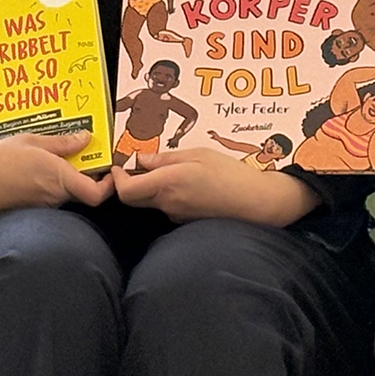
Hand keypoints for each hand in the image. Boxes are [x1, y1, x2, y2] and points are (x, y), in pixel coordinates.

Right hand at [0, 131, 113, 218]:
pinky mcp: (31, 211)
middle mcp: (53, 196)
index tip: (108, 170)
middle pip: (82, 191)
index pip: (96, 194)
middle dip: (85, 174)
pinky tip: (36, 170)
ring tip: (53, 157)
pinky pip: (49, 198)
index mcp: (57, 177)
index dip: (108, 186)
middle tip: (81, 154)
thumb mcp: (30, 140)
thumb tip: (85, 138)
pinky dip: (49, 185)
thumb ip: (61, 142)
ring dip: (65, 178)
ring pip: (65, 193)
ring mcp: (42, 206)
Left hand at [114, 146, 319, 226]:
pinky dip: (168, 194)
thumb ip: (166, 158)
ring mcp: (176, 215)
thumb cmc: (232, 174)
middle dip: (129, 182)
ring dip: (151, 186)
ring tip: (171, 168)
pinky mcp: (185, 221)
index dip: (117, 179)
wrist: (257, 203)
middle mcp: (169, 203)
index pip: (126, 191)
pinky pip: (167, 206)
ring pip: (150, 201)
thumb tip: (140, 159)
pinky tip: (187, 182)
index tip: (120, 165)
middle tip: (136, 164)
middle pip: (133, 198)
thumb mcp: (199, 154)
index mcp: (169, 183)